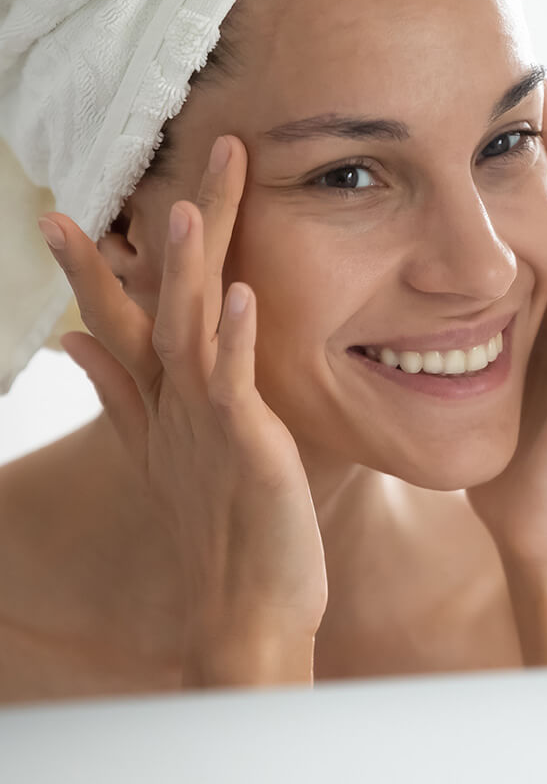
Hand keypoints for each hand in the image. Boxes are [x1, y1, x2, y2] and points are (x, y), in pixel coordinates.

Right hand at [38, 136, 327, 652]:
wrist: (241, 611)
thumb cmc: (214, 528)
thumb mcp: (155, 452)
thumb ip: (117, 393)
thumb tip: (71, 341)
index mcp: (161, 401)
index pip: (120, 322)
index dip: (90, 270)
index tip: (60, 216)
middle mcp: (176, 405)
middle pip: (160, 308)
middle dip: (159, 240)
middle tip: (152, 171)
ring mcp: (208, 424)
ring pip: (190, 334)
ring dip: (187, 272)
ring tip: (188, 209)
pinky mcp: (247, 447)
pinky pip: (237, 385)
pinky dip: (234, 340)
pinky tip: (238, 295)